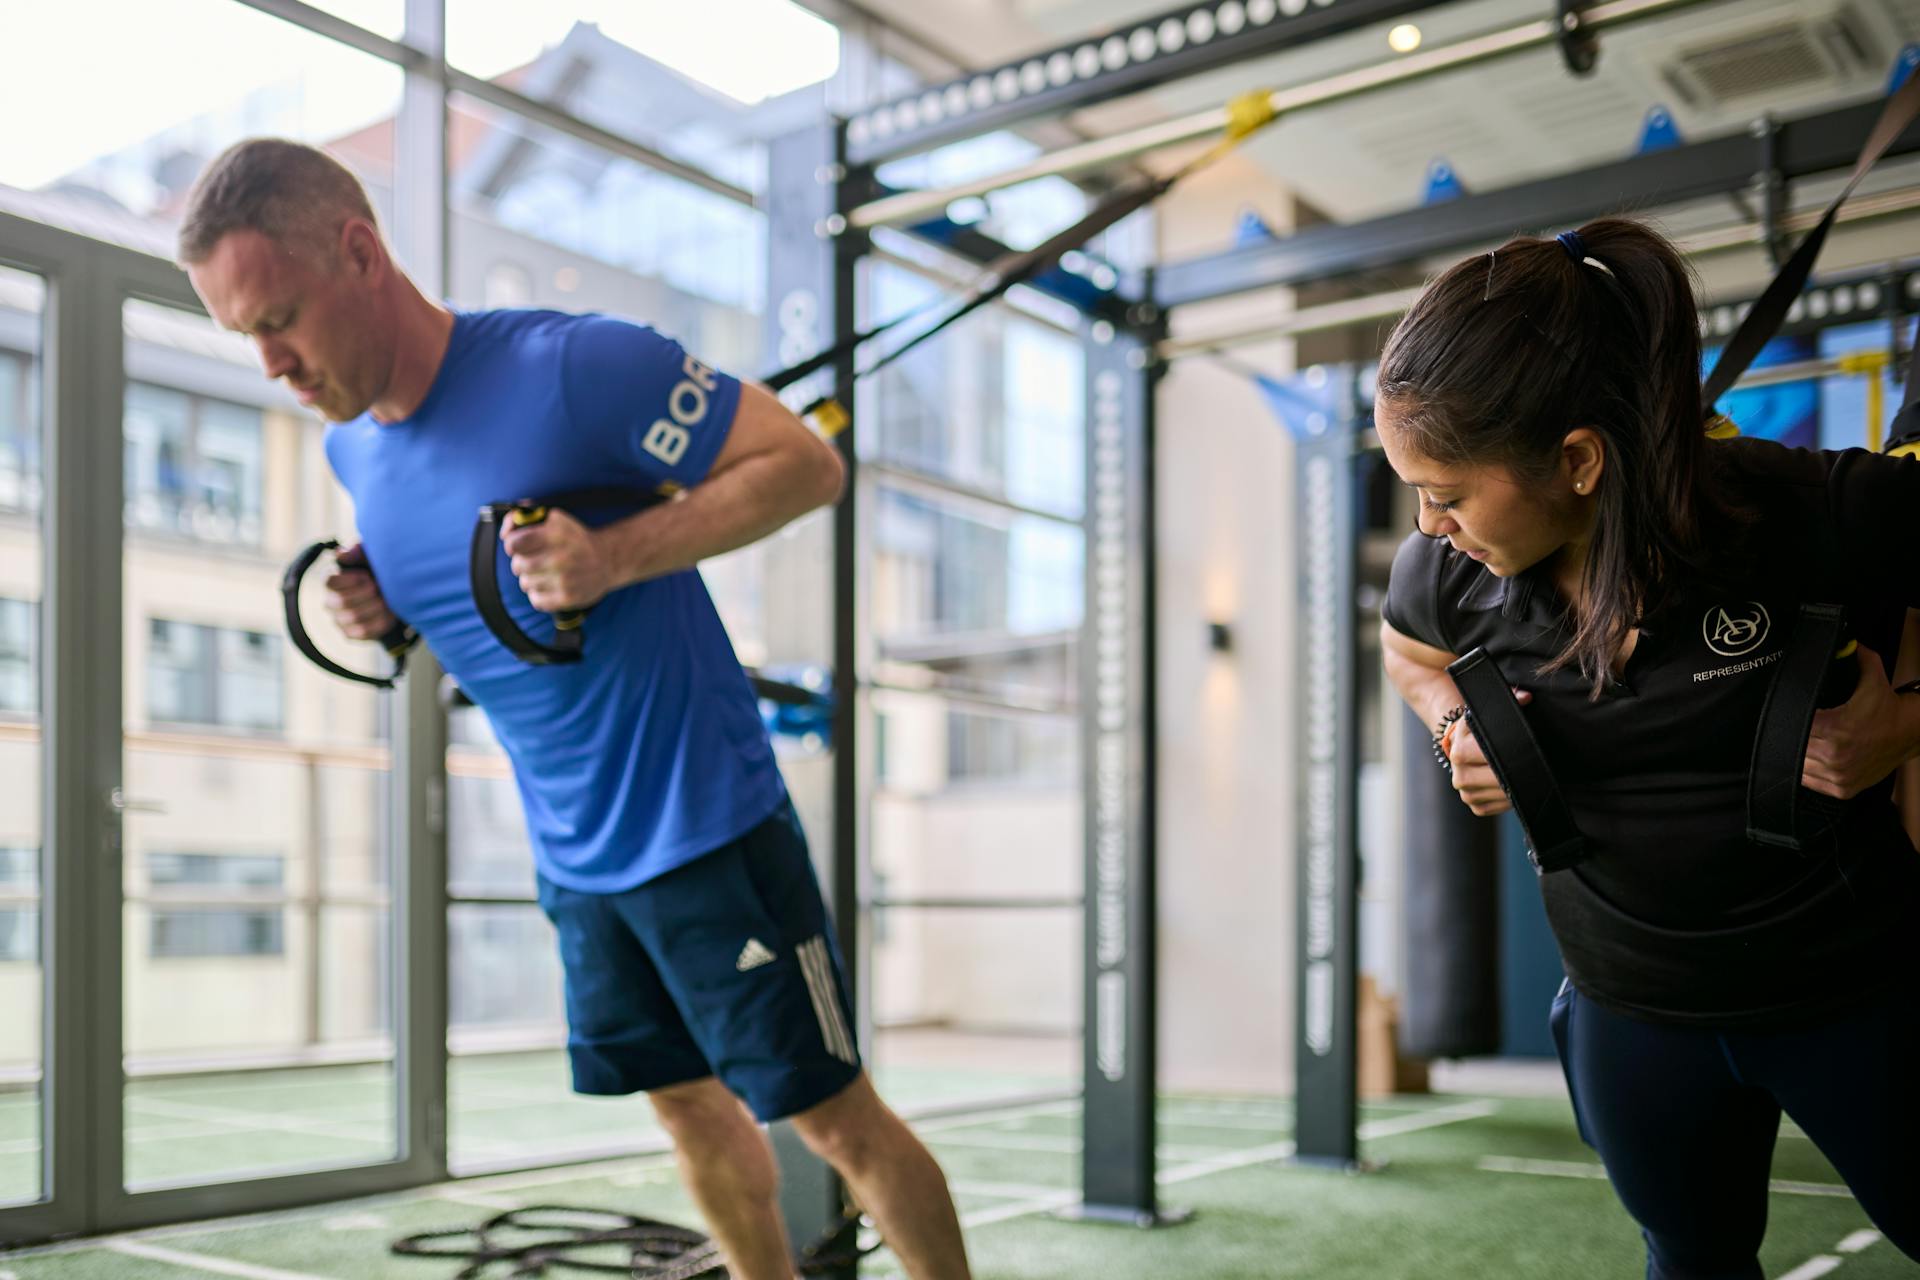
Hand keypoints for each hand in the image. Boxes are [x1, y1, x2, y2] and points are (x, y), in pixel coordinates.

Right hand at [323, 545, 397, 640]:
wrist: (394, 595)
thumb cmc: (378, 570)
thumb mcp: (371, 556)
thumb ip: (357, 551)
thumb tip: (341, 553)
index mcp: (332, 580)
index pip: (330, 581)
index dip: (350, 579)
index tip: (367, 576)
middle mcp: (330, 601)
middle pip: (341, 601)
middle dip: (366, 594)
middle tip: (381, 588)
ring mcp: (339, 620)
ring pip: (352, 617)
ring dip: (375, 607)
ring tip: (388, 600)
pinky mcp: (351, 634)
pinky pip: (363, 631)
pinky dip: (380, 621)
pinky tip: (390, 613)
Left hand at [501, 509, 616, 612]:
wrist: (607, 560)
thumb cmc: (574, 538)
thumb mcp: (554, 518)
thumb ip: (524, 517)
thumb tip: (505, 533)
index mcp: (555, 533)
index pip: (513, 544)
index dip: (512, 545)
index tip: (518, 546)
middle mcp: (560, 557)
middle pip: (518, 566)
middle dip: (521, 563)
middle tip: (533, 560)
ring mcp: (565, 579)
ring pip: (525, 584)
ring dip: (531, 579)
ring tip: (545, 573)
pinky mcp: (568, 598)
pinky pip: (536, 600)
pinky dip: (539, 595)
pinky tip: (550, 586)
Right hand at [1444, 688, 1531, 816]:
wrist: (1461, 745)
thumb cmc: (1482, 728)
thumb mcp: (1489, 713)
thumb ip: (1508, 701)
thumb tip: (1526, 697)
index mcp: (1459, 746)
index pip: (1491, 751)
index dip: (1513, 751)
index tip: (1530, 749)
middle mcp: (1458, 770)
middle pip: (1496, 776)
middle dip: (1519, 771)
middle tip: (1538, 767)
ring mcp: (1464, 789)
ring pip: (1498, 794)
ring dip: (1517, 787)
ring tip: (1531, 777)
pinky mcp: (1474, 804)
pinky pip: (1498, 807)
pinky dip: (1510, 800)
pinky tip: (1518, 789)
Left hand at [1803, 644, 1915, 798]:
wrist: (1911, 734)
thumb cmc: (1887, 707)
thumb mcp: (1871, 679)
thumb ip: (1856, 657)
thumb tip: (1845, 640)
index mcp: (1836, 730)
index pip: (1795, 727)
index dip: (1788, 720)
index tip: (1787, 714)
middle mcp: (1835, 756)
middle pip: (1793, 747)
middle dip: (1793, 736)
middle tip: (1795, 727)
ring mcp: (1838, 776)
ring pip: (1799, 766)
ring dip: (1799, 755)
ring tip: (1806, 742)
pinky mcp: (1842, 789)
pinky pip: (1811, 782)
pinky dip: (1809, 771)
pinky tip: (1813, 758)